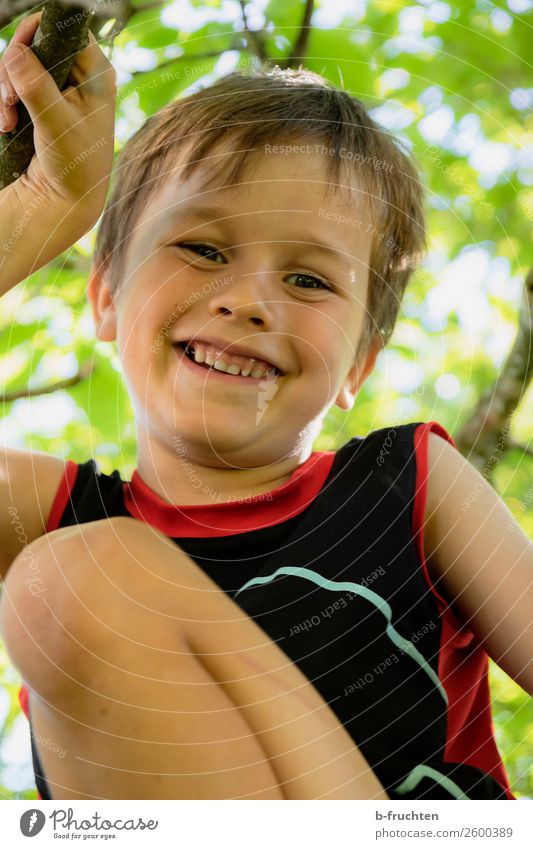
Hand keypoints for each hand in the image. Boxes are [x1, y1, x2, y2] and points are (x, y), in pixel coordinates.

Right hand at [0, 10, 115, 218]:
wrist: (65, 202)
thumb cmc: (74, 168)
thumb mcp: (55, 125)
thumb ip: (36, 87)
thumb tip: (16, 52)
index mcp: (96, 74)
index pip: (66, 28)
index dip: (37, 32)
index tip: (16, 56)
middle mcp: (80, 76)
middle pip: (37, 43)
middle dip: (12, 68)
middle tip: (7, 99)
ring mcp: (60, 89)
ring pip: (21, 64)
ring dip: (4, 88)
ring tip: (5, 120)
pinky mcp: (42, 103)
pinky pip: (15, 85)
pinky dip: (5, 102)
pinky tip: (5, 125)